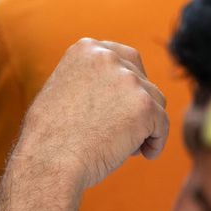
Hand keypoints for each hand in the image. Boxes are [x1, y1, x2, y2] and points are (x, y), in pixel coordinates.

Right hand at [16, 38, 167, 189]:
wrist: (49, 161)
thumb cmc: (49, 137)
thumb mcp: (62, 91)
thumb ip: (90, 81)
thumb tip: (117, 92)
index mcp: (86, 49)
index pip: (125, 59)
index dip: (127, 87)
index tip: (123, 108)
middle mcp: (108, 57)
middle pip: (142, 79)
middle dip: (139, 104)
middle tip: (124, 131)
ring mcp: (128, 80)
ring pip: (155, 102)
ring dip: (146, 124)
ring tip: (126, 148)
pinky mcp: (144, 106)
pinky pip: (162, 125)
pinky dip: (156, 142)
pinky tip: (144, 154)